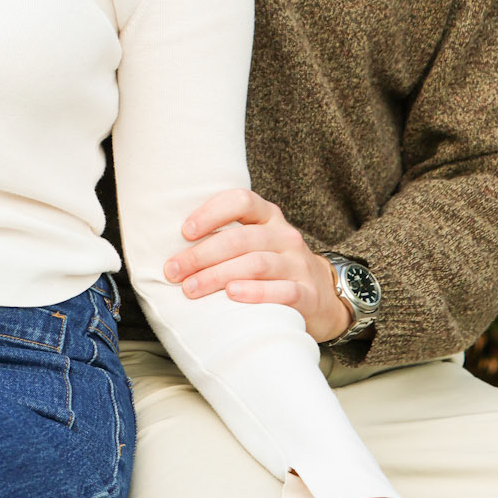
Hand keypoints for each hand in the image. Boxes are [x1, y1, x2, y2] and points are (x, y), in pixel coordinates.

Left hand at [165, 188, 351, 342]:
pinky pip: (282, 291)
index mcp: (269, 217)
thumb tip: (173, 246)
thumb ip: (228, 237)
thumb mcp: (258, 242)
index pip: (241, 200)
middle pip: (240, 239)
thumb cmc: (275, 267)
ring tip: (191, 288)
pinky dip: (255, 293)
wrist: (325, 297)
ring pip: (255, 264)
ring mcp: (298, 264)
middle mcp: (284, 235)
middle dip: (201, 255)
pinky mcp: (307, 294)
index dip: (211, 212)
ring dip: (217, 276)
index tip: (185, 231)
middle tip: (173, 271)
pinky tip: (233, 295)